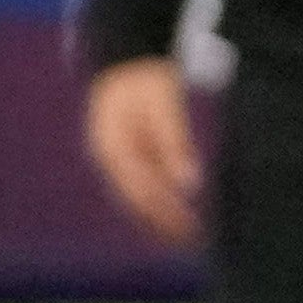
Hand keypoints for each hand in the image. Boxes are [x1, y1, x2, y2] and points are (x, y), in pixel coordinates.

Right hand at [85, 58, 204, 247]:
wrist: (125, 59)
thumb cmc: (147, 80)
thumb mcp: (164, 106)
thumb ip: (175, 144)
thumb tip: (189, 185)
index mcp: (114, 147)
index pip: (143, 191)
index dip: (166, 214)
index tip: (190, 230)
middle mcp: (109, 157)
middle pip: (137, 199)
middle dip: (163, 222)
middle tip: (193, 243)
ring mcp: (113, 156)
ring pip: (136, 195)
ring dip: (158, 217)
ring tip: (185, 237)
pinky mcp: (123, 154)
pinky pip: (139, 184)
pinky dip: (155, 201)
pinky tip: (173, 213)